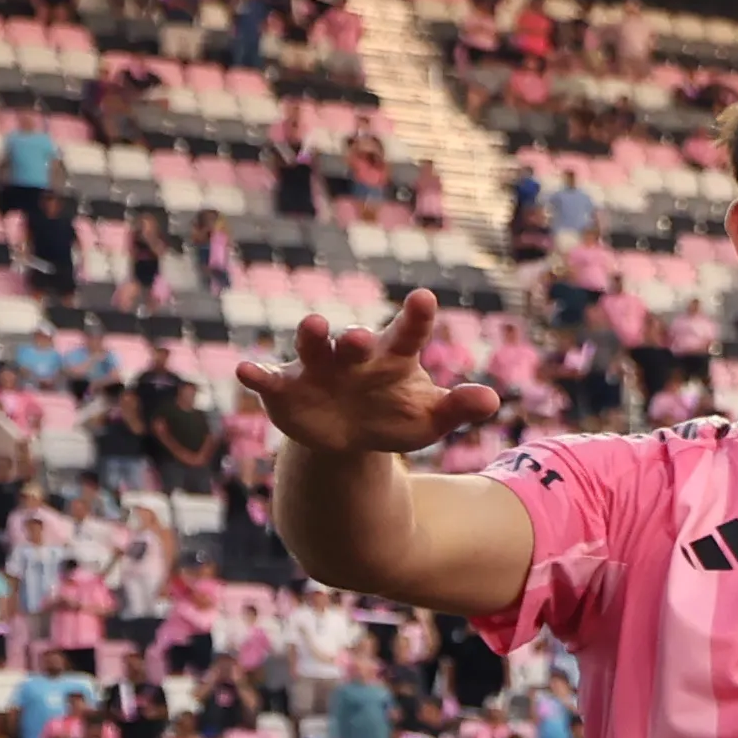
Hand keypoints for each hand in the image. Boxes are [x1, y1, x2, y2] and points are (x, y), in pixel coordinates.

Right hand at [233, 291, 500, 455]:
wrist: (351, 439)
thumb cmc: (396, 416)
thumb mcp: (431, 418)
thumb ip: (458, 407)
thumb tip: (492, 399)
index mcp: (391, 357)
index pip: (408, 334)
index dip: (416, 317)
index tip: (425, 299)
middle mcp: (351, 355)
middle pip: (354, 339)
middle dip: (354, 337)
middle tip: (359, 336)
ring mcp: (315, 369)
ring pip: (311, 347)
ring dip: (311, 336)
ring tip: (314, 326)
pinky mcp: (284, 390)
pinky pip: (268, 379)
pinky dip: (257, 374)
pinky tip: (245, 371)